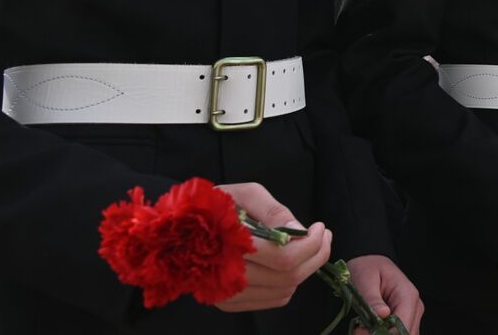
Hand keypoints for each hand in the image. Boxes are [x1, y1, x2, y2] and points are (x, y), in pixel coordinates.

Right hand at [213, 183, 331, 311]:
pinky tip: (287, 263)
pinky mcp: (227, 303)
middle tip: (323, 235)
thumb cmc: (211, 206)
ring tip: (308, 246)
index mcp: (231, 245)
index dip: (312, 244)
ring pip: (284, 291)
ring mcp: (227, 294)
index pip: (285, 258)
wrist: (174, 232)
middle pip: (289, 277)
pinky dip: (288, 284)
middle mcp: (228, 276)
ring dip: (305, 269)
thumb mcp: (243, 194)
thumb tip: (300, 232)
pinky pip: (272, 300)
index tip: (320, 226)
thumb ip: (274, 211)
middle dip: (317, 255)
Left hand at [345, 255, 422, 334]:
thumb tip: (383, 314)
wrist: (369, 263)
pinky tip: (370, 329)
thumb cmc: (367, 268)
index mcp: (407, 295)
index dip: (382, 334)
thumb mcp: (365, 280)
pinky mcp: (405, 320)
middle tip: (359, 330)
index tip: (360, 331)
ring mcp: (411, 314)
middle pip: (405, 334)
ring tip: (363, 328)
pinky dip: (384, 334)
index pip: (402, 325)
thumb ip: (373, 299)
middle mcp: (415, 306)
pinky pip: (398, 334)